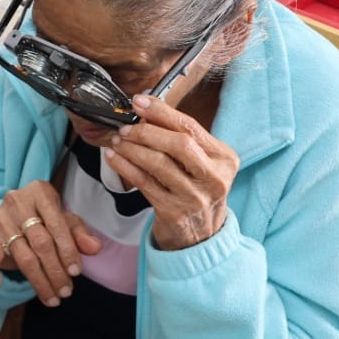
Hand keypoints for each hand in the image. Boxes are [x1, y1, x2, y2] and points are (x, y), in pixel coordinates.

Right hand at [0, 180, 102, 306]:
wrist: (10, 211)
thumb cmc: (43, 216)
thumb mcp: (62, 219)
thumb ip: (78, 233)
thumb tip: (95, 248)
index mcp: (40, 193)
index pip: (57, 225)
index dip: (68, 250)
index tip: (76, 272)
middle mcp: (17, 202)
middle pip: (40, 243)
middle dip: (55, 271)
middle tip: (66, 291)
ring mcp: (0, 220)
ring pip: (22, 256)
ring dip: (38, 281)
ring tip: (52, 298)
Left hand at [104, 94, 238, 250]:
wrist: (200, 237)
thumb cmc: (196, 191)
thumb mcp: (200, 164)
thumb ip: (181, 138)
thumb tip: (146, 110)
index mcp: (224, 159)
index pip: (191, 127)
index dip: (162, 112)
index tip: (139, 101)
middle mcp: (214, 178)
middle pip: (178, 144)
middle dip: (146, 131)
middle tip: (125, 127)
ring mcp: (194, 197)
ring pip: (158, 163)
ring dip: (132, 148)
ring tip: (117, 140)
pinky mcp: (174, 212)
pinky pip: (144, 182)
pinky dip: (125, 167)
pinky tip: (114, 157)